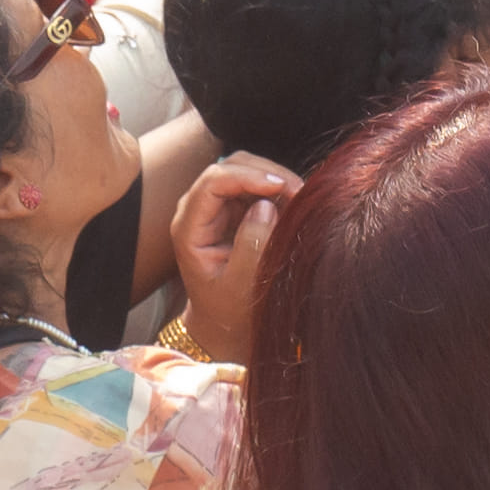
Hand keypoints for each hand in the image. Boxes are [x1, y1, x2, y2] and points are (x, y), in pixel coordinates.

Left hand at [171, 156, 298, 364]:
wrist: (223, 323)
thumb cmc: (228, 310)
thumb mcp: (240, 285)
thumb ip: (251, 245)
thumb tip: (266, 206)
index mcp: (189, 228)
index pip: (213, 182)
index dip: (248, 176)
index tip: (281, 187)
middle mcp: (198, 210)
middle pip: (230, 166)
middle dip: (266, 173)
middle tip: (300, 192)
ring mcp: (216, 207)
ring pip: (246, 169)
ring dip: (275, 179)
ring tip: (301, 200)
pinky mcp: (234, 209)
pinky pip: (257, 185)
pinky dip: (277, 189)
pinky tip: (295, 205)